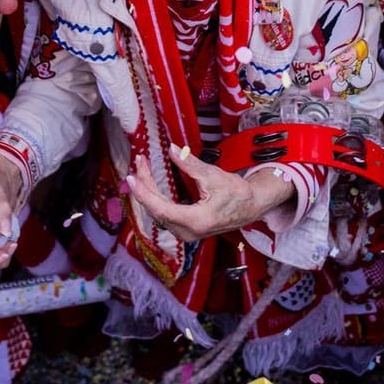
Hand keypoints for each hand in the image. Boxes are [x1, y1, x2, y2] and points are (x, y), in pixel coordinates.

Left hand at [125, 145, 293, 242]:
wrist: (251, 207)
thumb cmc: (237, 193)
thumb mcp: (213, 176)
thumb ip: (190, 164)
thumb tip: (172, 150)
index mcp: (195, 221)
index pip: (160, 208)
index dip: (143, 193)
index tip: (132, 177)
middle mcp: (188, 232)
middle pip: (156, 209)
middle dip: (145, 185)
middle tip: (139, 162)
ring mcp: (186, 233)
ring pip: (158, 212)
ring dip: (148, 190)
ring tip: (142, 169)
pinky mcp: (186, 229)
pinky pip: (164, 214)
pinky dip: (155, 197)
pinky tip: (150, 184)